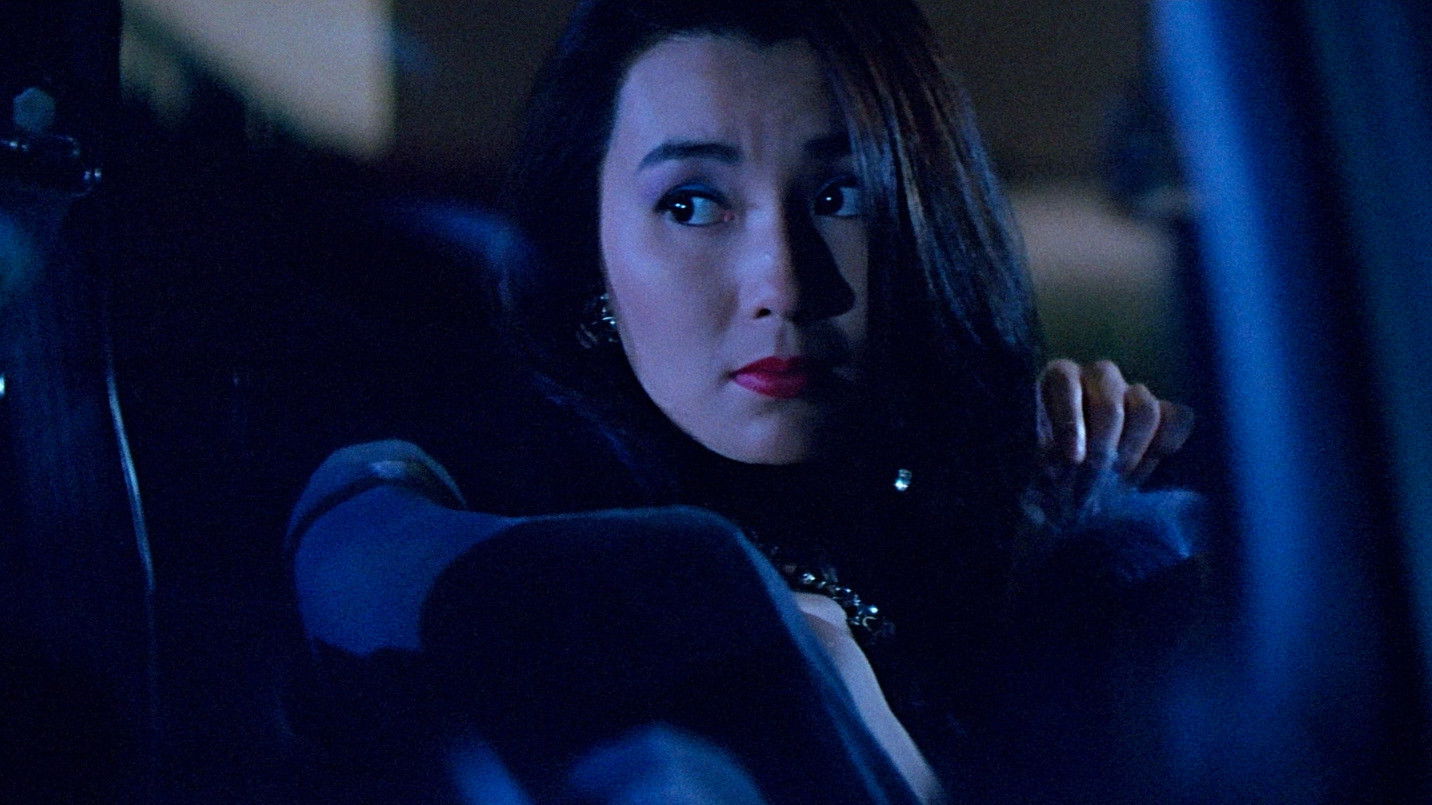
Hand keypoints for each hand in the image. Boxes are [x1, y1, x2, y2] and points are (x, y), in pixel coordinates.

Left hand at [1036, 359, 1193, 485]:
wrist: (1082, 481)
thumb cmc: (1054, 465)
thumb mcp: (1043, 461)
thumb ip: (1052, 456)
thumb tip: (1069, 461)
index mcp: (1059, 378)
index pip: (1066, 382)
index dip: (1070, 421)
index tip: (1074, 459)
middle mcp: (1097, 376)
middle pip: (1109, 401)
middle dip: (1105, 444)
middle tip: (1098, 473)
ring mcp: (1132, 390)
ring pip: (1145, 408)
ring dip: (1133, 448)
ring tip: (1119, 474)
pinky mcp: (1162, 410)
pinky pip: (1178, 418)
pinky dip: (1167, 443)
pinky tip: (1150, 461)